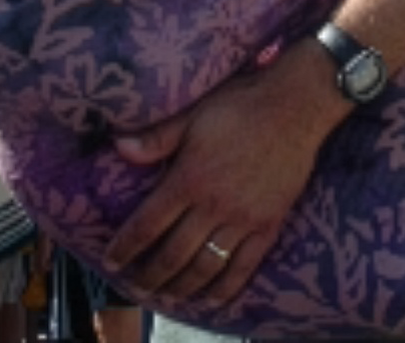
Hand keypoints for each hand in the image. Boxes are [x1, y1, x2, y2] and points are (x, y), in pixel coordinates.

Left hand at [104, 43, 349, 305]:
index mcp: (189, 179)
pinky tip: (211, 300)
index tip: (111, 261)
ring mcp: (242, 220)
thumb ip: (157, 137)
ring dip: (182, 287)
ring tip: (167, 296)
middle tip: (136, 287)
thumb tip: (118, 146)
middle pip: (173, 254)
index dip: (126, 247)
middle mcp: (213, 206)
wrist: (293, 108)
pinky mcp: (268, 226)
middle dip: (150, 275)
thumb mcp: (193, 115)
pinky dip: (225, 289)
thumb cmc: (240, 106)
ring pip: (205, 267)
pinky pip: (244, 268)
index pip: (148, 224)